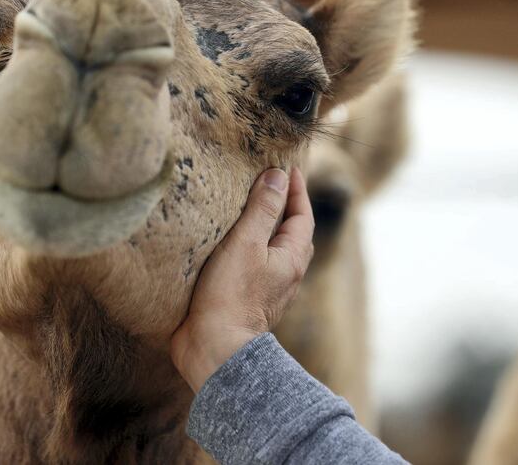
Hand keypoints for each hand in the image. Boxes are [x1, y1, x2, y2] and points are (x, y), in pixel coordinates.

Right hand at [171, 167, 314, 391]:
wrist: (214, 349)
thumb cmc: (230, 295)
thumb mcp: (246, 243)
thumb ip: (262, 209)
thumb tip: (279, 175)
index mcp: (292, 258)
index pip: (302, 215)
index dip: (296, 190)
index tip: (288, 168)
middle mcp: (286, 274)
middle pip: (293, 234)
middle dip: (286, 208)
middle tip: (272, 186)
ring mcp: (268, 289)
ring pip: (274, 251)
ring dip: (267, 229)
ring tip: (251, 211)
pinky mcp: (247, 300)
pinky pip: (256, 266)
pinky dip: (249, 248)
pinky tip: (231, 246)